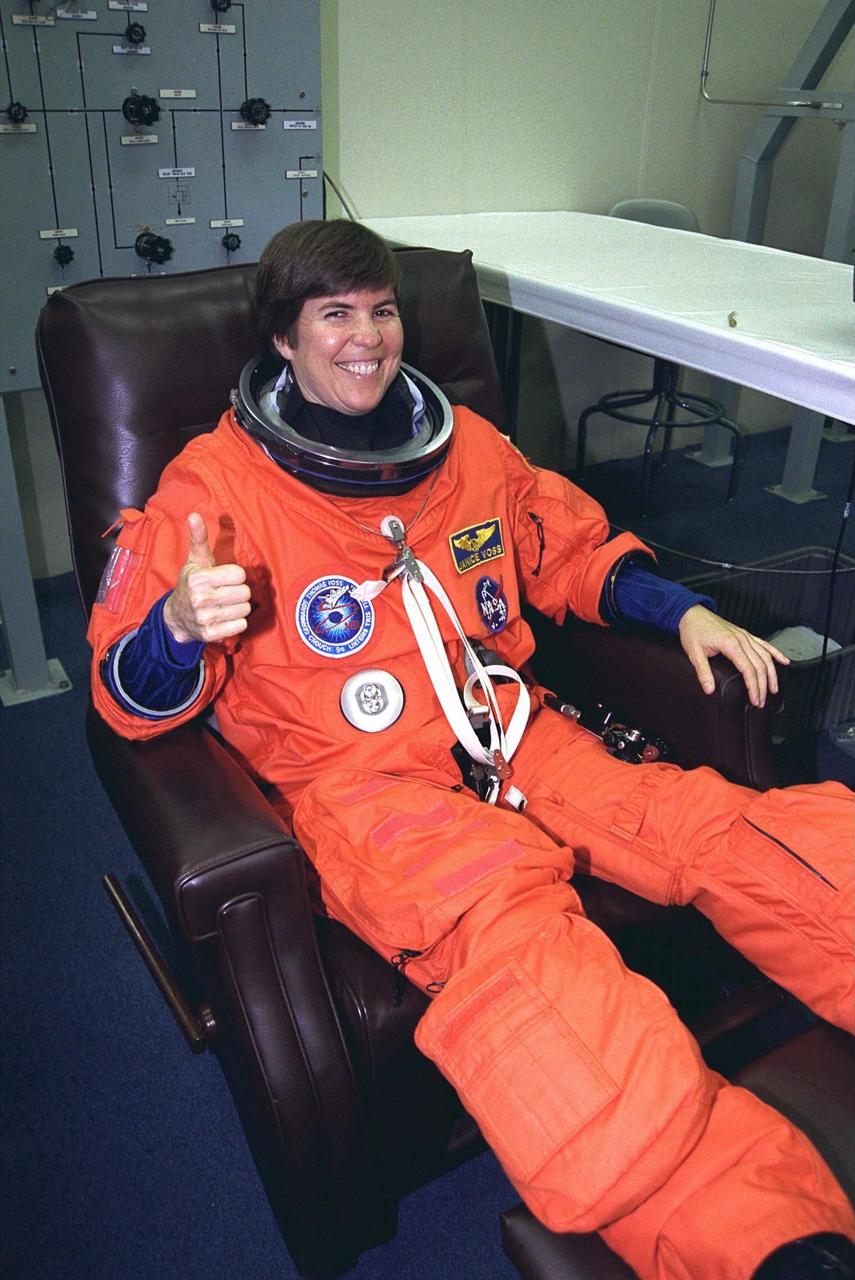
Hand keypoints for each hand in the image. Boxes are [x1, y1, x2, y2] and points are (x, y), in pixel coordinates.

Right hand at [162, 513, 250, 644]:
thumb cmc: (191, 584)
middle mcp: (201, 599)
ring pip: (245, 609)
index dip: (234, 575)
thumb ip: (199, 538)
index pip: (239, 574)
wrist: (176, 617)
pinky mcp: (212, 634)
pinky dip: (237, 622)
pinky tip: (225, 617)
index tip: (223, 578)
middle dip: (238, 591)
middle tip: (225, 592)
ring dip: (238, 607)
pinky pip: (241, 625)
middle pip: (245, 592)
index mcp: (198, 578)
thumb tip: (194, 515)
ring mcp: (206, 618)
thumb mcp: (195, 561)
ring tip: (225, 604)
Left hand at [677, 605, 788, 707]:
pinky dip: (776, 653)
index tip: (755, 699)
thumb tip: (709, 689)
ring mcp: (745, 636)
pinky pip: (764, 644)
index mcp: (731, 644)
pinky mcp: (744, 634)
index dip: (754, 687)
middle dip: (762, 686)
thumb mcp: (694, 653)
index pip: (748, 670)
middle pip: (760, 666)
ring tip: (773, 689)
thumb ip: (703, 672)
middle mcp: (742, 639)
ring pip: (765, 656)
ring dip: (772, 674)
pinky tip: (784, 661)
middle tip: (760, 701)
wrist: (692, 613)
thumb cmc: (693, 630)